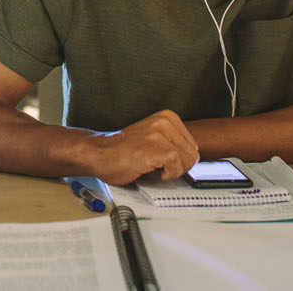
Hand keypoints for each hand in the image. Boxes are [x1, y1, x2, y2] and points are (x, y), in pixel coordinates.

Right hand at [83, 110, 199, 185]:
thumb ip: (172, 142)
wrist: (98, 153)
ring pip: (188, 161)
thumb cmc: (121, 151)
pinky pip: (177, 167)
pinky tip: (152, 170)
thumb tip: (191, 157)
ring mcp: (160, 134)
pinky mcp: (156, 148)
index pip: (192, 145)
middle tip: (159, 166)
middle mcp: (165, 122)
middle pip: (193, 154)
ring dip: (173, 171)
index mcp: (167, 117)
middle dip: (179, 166)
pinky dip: (167, 175)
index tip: (165, 161)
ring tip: (154, 167)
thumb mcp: (152, 137)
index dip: (180, 159)